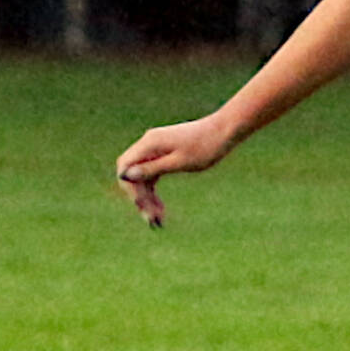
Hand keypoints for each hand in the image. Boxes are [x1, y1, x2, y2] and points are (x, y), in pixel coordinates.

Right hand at [115, 114, 236, 228]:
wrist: (224, 131)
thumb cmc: (206, 146)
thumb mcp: (180, 162)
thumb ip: (153, 168)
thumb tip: (126, 175)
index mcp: (150, 144)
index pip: (125, 166)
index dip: (130, 188)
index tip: (141, 206)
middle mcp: (149, 144)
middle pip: (133, 174)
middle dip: (140, 197)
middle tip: (152, 219)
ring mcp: (156, 149)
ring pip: (142, 177)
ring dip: (147, 197)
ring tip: (158, 218)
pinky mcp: (164, 154)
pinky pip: (152, 174)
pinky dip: (154, 190)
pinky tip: (160, 207)